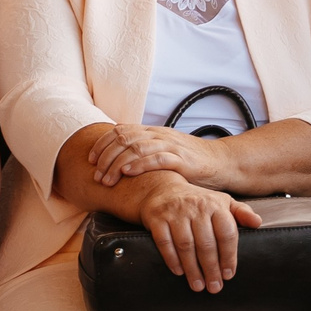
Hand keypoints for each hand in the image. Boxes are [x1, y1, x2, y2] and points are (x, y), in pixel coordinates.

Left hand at [89, 122, 210, 188]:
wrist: (220, 162)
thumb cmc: (190, 160)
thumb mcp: (164, 150)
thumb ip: (145, 150)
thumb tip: (118, 159)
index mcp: (152, 132)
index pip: (120, 131)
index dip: (102, 144)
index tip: (90, 160)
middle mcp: (159, 135)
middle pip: (123, 139)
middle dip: (105, 157)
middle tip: (96, 175)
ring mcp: (170, 145)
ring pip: (136, 148)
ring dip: (116, 164)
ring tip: (106, 179)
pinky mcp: (181, 159)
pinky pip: (156, 158)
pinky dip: (139, 165)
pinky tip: (127, 173)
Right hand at [134, 171, 266, 292]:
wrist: (162, 188)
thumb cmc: (198, 201)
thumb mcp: (222, 201)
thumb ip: (241, 212)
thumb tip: (258, 223)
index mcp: (215, 204)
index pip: (226, 233)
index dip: (229, 256)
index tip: (229, 275)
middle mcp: (196, 207)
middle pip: (206, 243)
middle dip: (211, 268)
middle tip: (214, 287)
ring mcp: (175, 213)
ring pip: (186, 245)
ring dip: (192, 269)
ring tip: (198, 285)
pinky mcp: (157, 219)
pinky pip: (165, 242)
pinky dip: (172, 259)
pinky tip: (179, 272)